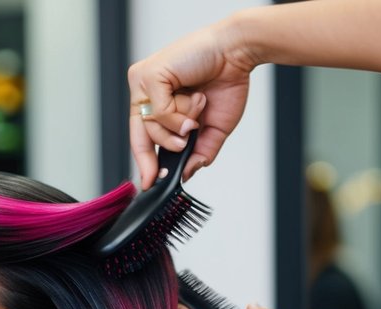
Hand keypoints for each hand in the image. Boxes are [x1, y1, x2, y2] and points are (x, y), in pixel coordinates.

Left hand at [128, 21, 256, 189]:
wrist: (239, 54)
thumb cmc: (225, 82)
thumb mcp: (212, 130)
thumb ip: (197, 154)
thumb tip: (186, 174)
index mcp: (155, 102)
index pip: (141, 138)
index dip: (146, 162)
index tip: (151, 182)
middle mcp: (145, 91)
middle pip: (142, 136)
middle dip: (167, 145)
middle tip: (188, 137)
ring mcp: (144, 82)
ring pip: (151, 126)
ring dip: (181, 124)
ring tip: (200, 103)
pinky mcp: (149, 75)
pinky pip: (160, 113)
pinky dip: (181, 113)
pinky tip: (197, 99)